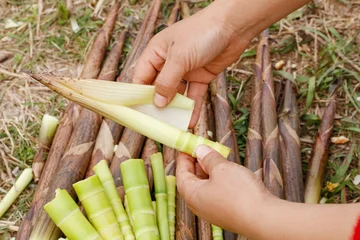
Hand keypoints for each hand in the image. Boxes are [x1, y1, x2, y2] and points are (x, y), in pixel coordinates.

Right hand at [132, 1, 251, 127]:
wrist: (233, 26)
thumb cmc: (201, 33)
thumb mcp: (179, 57)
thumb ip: (167, 81)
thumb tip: (157, 103)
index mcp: (156, 53)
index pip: (142, 77)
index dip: (139, 94)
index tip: (138, 113)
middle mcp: (168, 63)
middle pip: (158, 88)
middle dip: (157, 105)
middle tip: (155, 124)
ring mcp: (185, 71)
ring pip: (176, 94)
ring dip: (176, 110)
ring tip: (173, 126)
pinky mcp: (200, 77)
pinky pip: (194, 96)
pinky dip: (192, 108)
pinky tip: (191, 121)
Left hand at [176, 145, 271, 234]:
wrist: (264, 218)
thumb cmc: (240, 194)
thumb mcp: (221, 168)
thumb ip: (209, 158)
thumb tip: (200, 150)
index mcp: (192, 195)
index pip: (181, 173)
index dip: (184, 157)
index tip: (188, 145)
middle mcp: (199, 205)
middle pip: (192, 180)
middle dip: (197, 162)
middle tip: (204, 147)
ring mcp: (213, 210)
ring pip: (206, 186)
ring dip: (209, 170)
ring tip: (217, 156)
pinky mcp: (226, 212)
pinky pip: (216, 192)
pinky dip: (218, 179)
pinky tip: (227, 170)